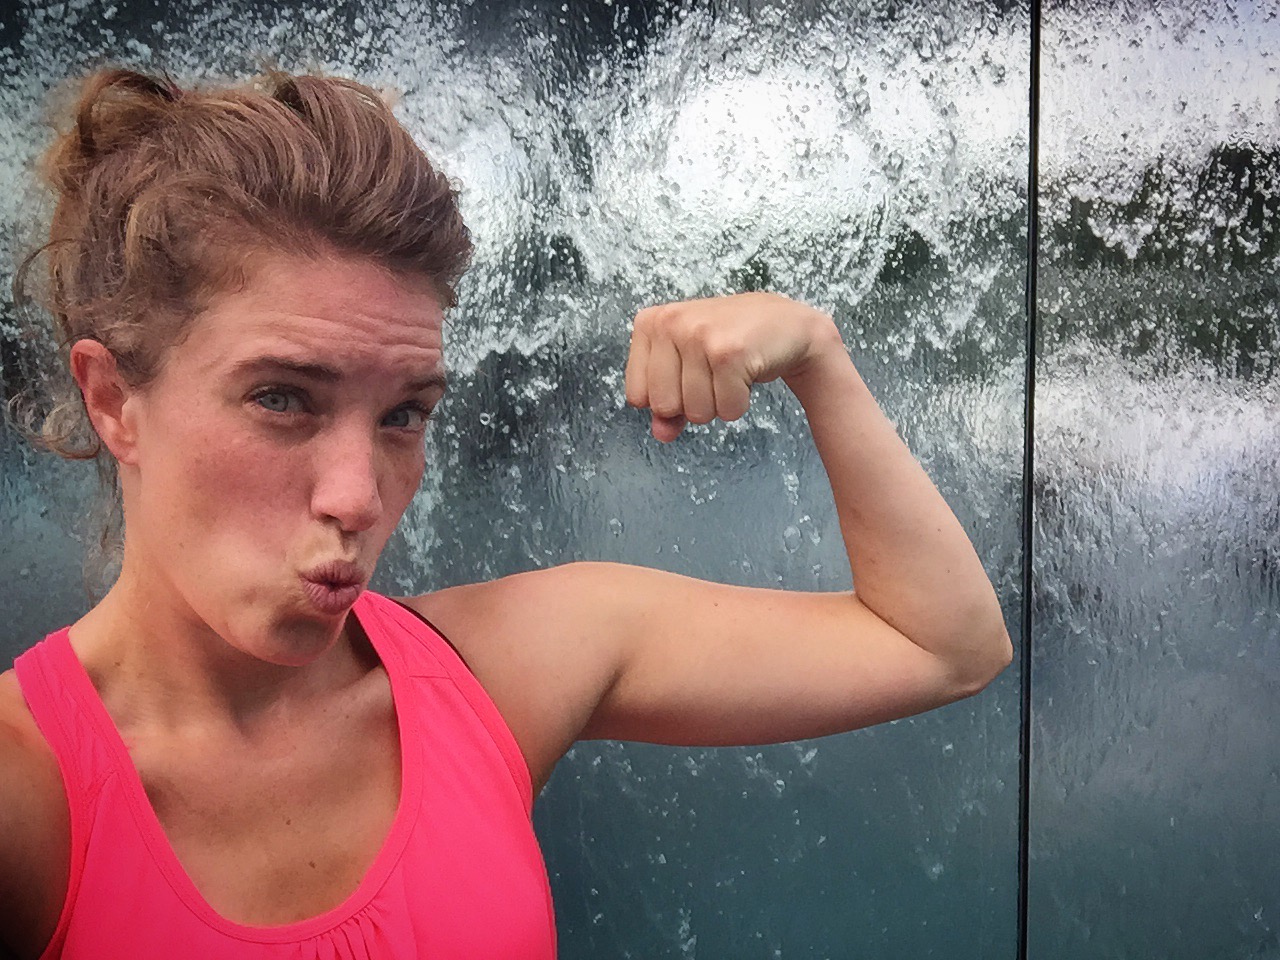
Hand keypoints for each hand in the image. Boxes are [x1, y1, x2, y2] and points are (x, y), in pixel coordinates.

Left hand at [624, 291, 842, 441]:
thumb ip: (667, 404)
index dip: (668, 398)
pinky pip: (727, 409)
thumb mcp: (688, 367)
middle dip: (693, 404)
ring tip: (731, 372)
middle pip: (664, 406)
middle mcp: (669, 323)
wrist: (785, 323)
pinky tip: (747, 374)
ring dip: (719, 403)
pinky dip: (740, 403)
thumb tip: (661, 433)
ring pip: (696, 411)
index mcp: (650, 323)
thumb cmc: (729, 345)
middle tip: (713, 374)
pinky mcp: (728, 352)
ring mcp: (698, 335)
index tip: (689, 374)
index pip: (637, 397)